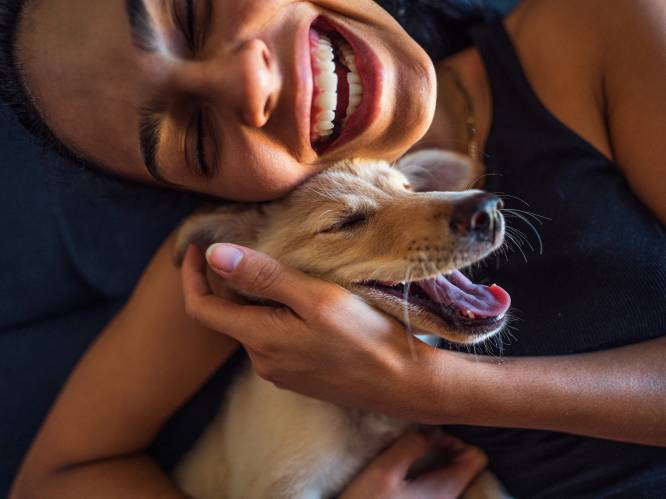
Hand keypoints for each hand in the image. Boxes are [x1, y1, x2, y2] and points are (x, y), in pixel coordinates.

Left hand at [181, 244, 450, 421]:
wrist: (406, 384)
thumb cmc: (367, 337)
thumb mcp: (316, 298)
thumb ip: (265, 277)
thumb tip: (214, 254)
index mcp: (259, 339)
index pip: (201, 308)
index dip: (192, 276)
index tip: (198, 247)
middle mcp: (262, 361)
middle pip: (230, 315)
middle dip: (232, 282)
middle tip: (254, 247)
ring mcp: (281, 372)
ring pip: (255, 326)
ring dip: (260, 298)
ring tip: (287, 270)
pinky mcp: (300, 376)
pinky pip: (275, 340)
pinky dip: (278, 315)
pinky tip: (305, 302)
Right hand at [341, 431, 487, 498]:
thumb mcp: (384, 470)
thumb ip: (411, 445)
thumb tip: (430, 430)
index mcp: (446, 490)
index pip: (477, 457)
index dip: (456, 440)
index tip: (429, 437)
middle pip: (464, 465)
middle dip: (443, 447)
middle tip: (415, 441)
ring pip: (449, 474)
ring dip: (432, 459)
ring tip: (408, 452)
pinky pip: (435, 484)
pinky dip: (425, 471)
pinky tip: (402, 470)